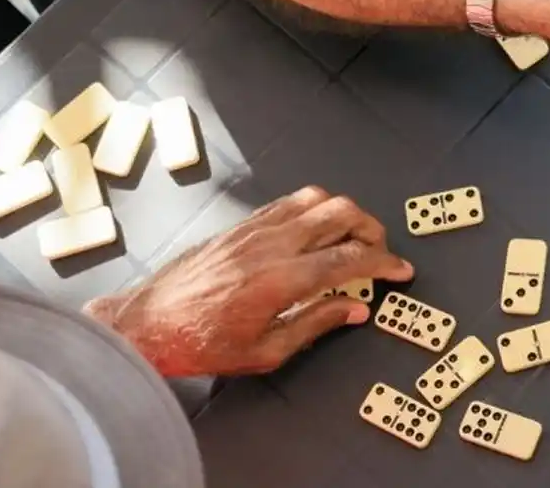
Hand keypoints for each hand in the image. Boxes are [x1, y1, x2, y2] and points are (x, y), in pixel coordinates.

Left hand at [83, 187, 413, 377]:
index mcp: (283, 279)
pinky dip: (317, 209)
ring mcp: (257, 227)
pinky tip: (319, 231)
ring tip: (354, 238)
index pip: (350, 259)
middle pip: (341, 214)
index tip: (402, 271)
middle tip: (380, 254)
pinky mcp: (243, 223)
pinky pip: (291, 202)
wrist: (148, 322)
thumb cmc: (203, 344)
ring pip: (318, 199)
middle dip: (372, 230)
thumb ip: (317, 323)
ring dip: (346, 214)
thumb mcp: (266, 350)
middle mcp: (274, 243)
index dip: (384, 263)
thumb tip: (357, 308)